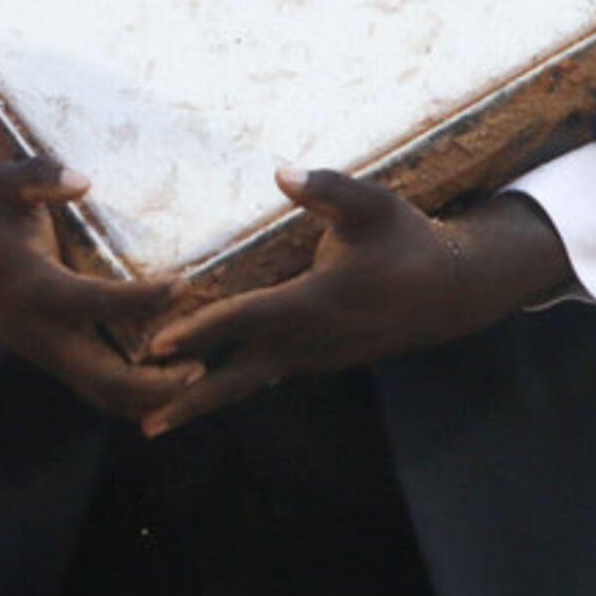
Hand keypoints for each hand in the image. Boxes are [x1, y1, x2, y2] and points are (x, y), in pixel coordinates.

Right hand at [0, 157, 199, 425]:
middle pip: (104, 380)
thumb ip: (38, 175)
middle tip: (201, 364)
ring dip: (151, 398)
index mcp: (36, 289)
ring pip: (103, 396)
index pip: (96, 303)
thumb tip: (82, 180)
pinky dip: (134, 397)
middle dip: (154, 383)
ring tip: (195, 375)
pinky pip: (98, 392)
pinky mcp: (55, 363)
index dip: (143, 299)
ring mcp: (49, 355)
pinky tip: (169, 382)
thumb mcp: (4, 186)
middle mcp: (44, 333)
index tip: (183, 283)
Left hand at [131, 167, 568, 435]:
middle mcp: (310, 341)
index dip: (201, 330)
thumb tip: (281, 171)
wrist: (451, 291)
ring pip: (251, 383)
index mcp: (316, 303)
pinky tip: (197, 392)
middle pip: (240, 376)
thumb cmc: (405, 238)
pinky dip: (229, 387)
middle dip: (192, 399)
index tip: (157, 344)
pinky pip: (264, 377)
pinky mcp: (316, 362)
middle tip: (145, 425)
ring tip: (155, 420)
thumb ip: (327, 187)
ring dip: (204, 401)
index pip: (246, 318)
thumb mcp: (373, 203)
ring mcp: (314, 358)